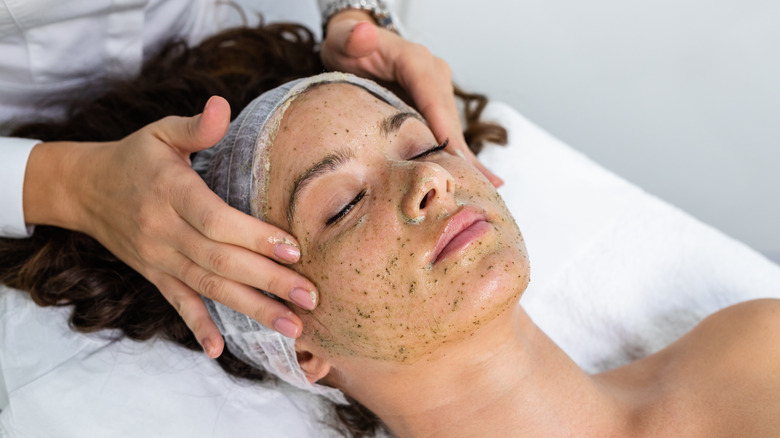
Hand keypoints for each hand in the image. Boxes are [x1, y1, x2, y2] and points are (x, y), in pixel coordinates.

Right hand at [23, 96, 317, 357]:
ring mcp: (158, 258)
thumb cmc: (135, 157)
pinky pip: (177, 304)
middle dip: (268, 282)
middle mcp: (164, 231)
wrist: (84, 189)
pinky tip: (220, 350)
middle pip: (219, 262)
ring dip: (251, 310)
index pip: (215, 220)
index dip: (254, 237)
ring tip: (292, 327)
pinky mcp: (155, 275)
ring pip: (208, 289)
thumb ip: (195, 126)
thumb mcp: (160, 132)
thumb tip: (223, 104)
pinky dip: (198, 327)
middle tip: (310, 298)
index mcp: (171, 192)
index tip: (294, 249)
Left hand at [321, 12, 502, 186]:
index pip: (432, 94)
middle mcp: (434, 76)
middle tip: (469, 185)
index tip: (451, 153)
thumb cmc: (348, 44)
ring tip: (484, 189)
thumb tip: (362, 34)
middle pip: (448, 118)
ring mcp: (437, 93)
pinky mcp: (435, 109)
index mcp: (415, 61)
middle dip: (459, 152)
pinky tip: (485, 180)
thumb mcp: (342, 39)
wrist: (354, 46)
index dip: (442, 125)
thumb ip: (350, 38)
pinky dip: (463, 157)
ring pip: (452, 129)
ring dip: (465, 159)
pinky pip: (450, 134)